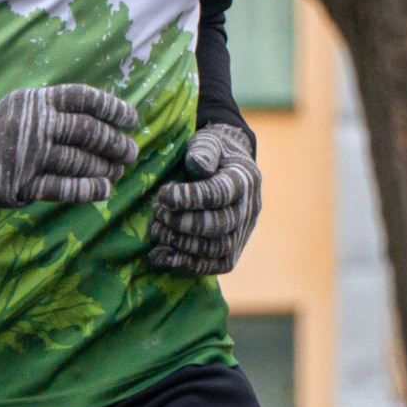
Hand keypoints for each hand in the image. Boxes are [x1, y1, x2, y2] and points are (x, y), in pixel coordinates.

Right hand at [0, 84, 140, 206]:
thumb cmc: (6, 129)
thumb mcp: (27, 104)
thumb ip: (60, 107)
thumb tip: (109, 118)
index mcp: (38, 100)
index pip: (84, 98)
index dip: (113, 108)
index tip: (133, 120)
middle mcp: (34, 125)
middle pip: (88, 131)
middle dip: (115, 143)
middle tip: (132, 153)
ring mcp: (27, 155)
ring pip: (79, 161)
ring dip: (105, 168)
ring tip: (119, 171)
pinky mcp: (20, 184)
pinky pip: (63, 188)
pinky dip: (88, 189)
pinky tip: (105, 190)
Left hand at [147, 125, 260, 274]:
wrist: (230, 167)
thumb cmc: (213, 153)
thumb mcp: (208, 142)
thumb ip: (204, 150)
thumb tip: (198, 163)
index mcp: (243, 179)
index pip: (220, 193)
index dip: (191, 198)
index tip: (164, 195)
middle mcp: (249, 208)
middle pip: (221, 225)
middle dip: (184, 223)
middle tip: (158, 213)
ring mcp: (244, 232)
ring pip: (219, 248)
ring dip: (183, 244)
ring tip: (157, 231)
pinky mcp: (235, 250)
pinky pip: (217, 265)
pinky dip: (189, 264)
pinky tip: (162, 255)